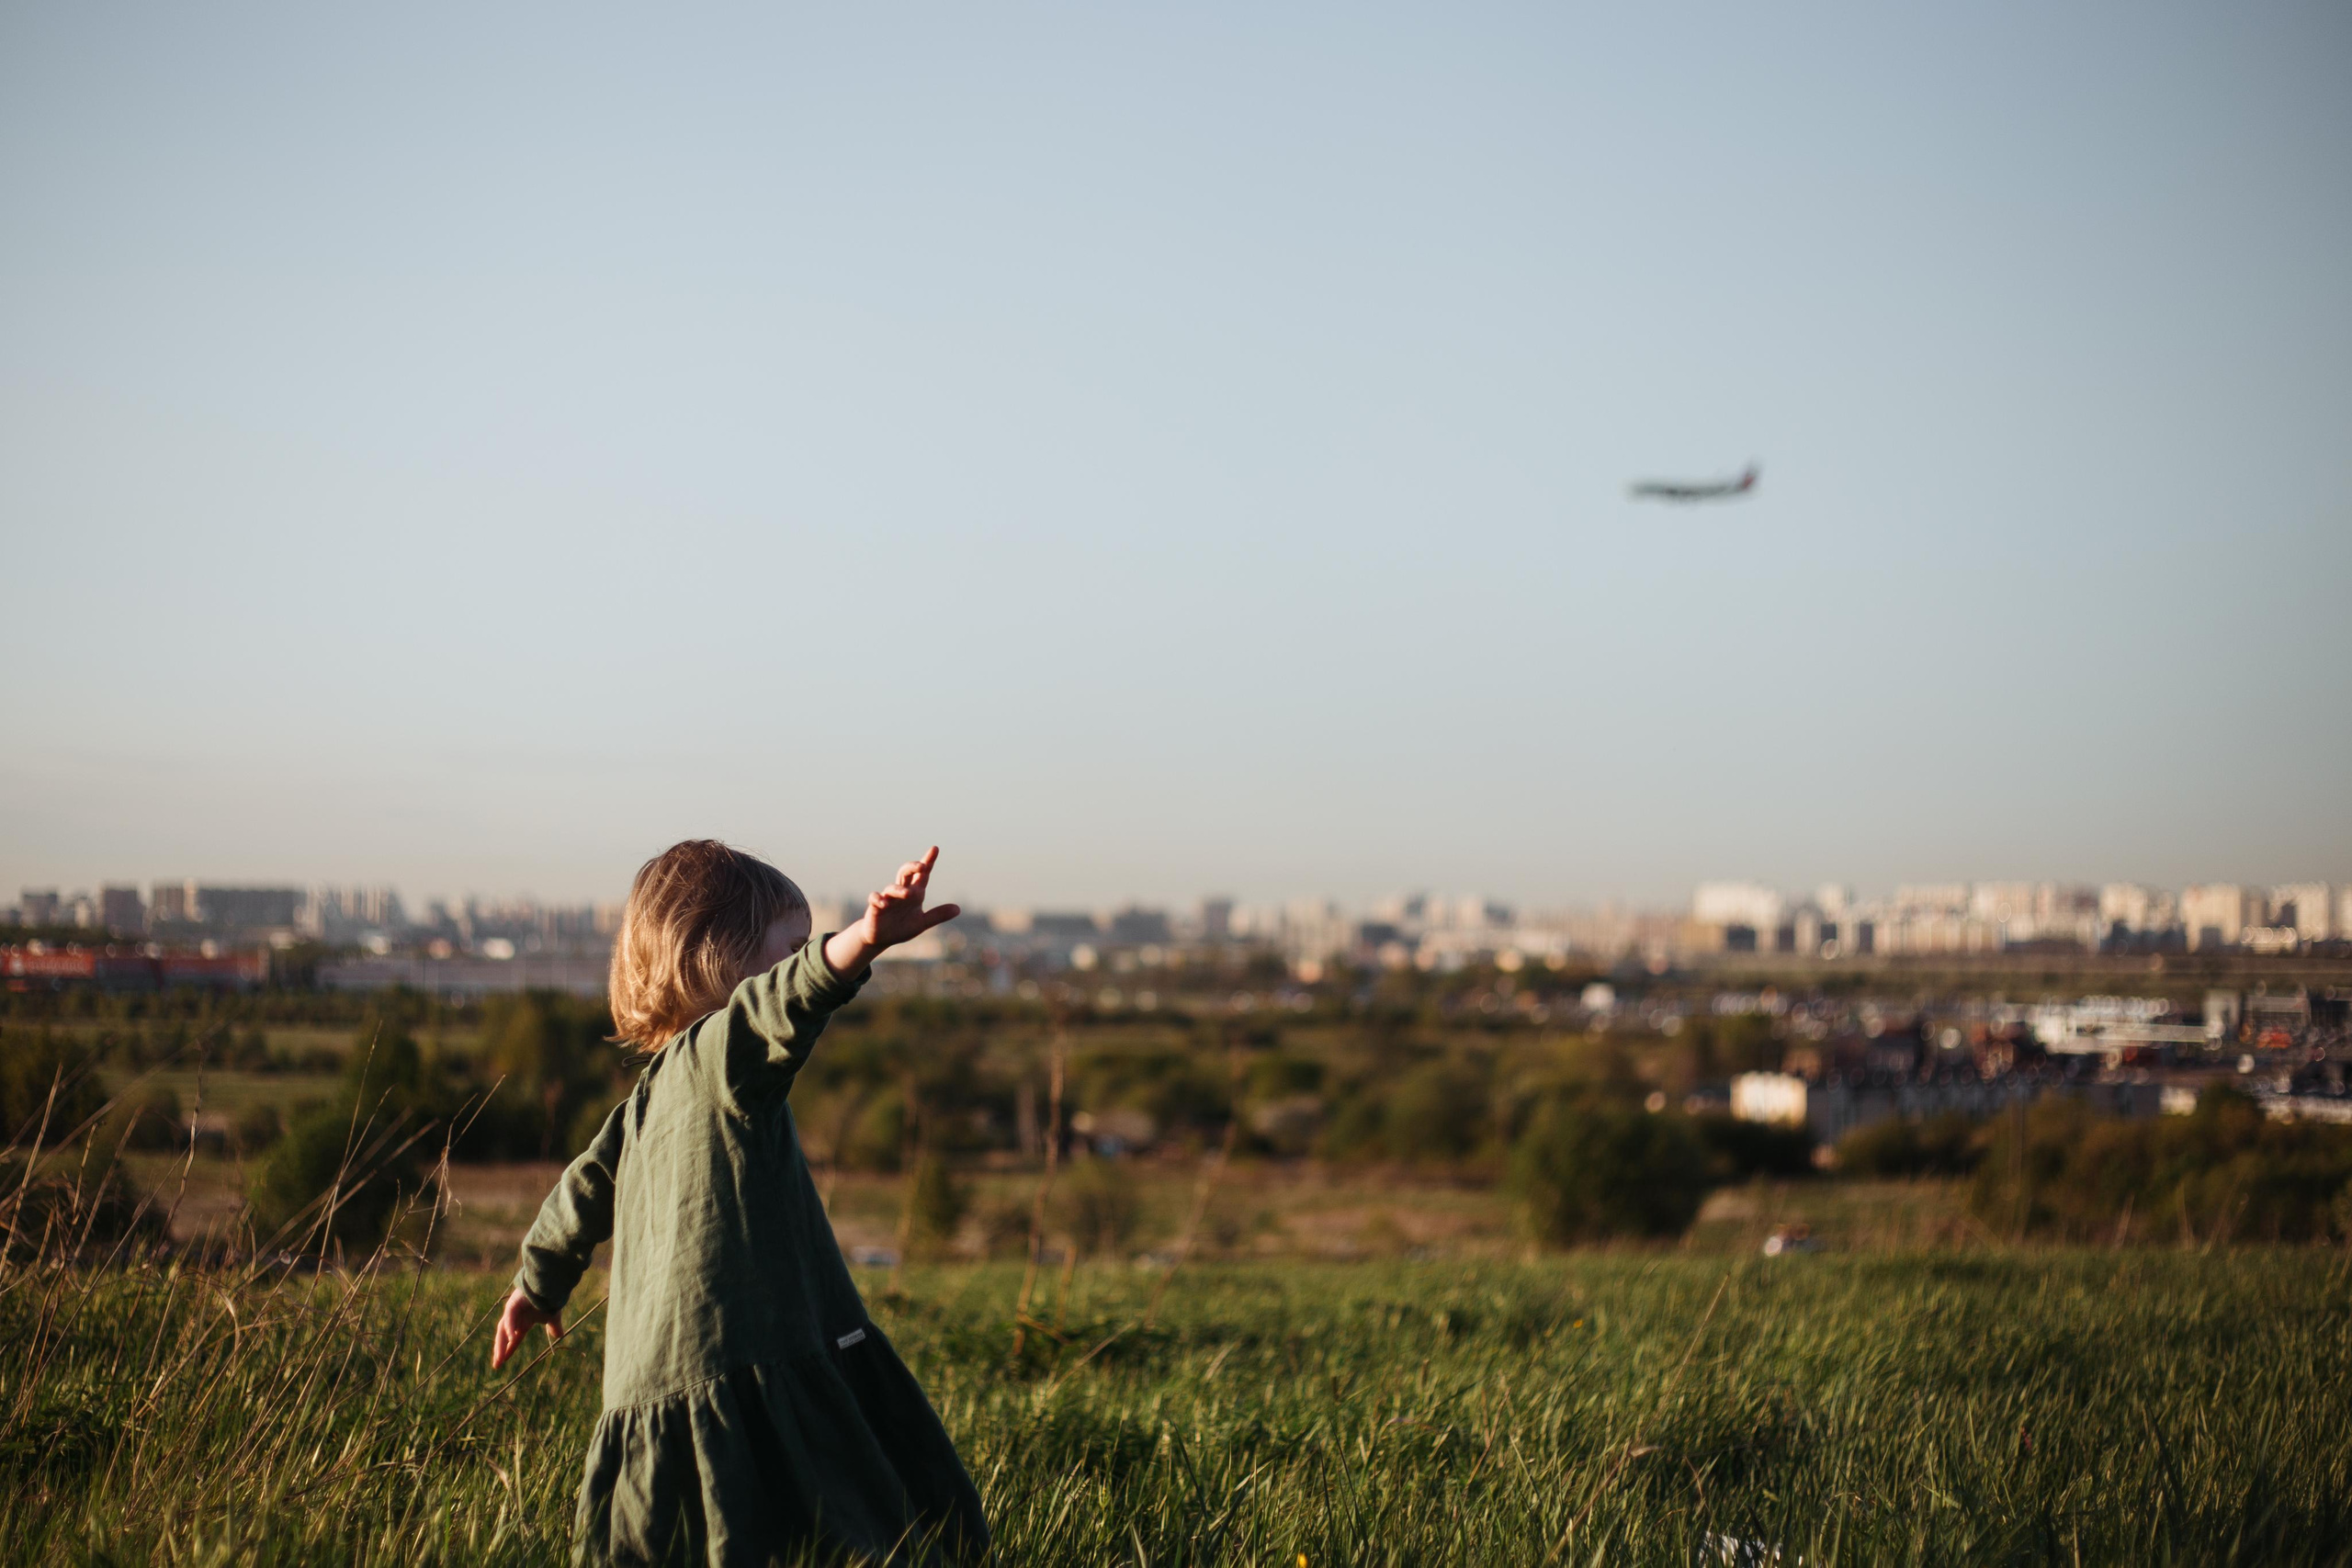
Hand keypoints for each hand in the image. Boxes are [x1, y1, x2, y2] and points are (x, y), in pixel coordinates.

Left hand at [491, 1287, 561, 1369]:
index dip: (508, 1350)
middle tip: (497, 1365)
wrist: (552, 1284)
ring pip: (503, 1329)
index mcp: (523, 1322)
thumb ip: (554, 1327)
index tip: (502, 1362)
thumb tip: (559, 1336)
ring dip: (501, 1343)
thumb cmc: (551, 1299)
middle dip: (500, 1350)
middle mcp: (515, 1317)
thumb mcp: (553, 1318)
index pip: (513, 1339)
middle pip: (504, 1336)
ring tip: (500, 1357)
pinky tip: (510, 1337)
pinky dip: (509, 1327)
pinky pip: (509, 1317)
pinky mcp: (514, 1303)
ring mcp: (513, 1310)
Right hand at [823, 846, 960, 975]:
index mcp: (914, 894)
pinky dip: (879, 899)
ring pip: (892, 887)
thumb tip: (958, 909)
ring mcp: (887, 898)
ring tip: (907, 894)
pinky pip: (875, 899)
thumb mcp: (921, 923)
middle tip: (922, 866)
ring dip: (899, 889)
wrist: (880, 939)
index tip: (935, 849)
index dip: (928, 862)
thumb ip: (937, 915)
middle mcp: (901, 892)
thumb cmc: (900, 927)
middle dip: (913, 867)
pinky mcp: (875, 907)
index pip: (922, 875)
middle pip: (906, 874)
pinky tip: (884, 903)